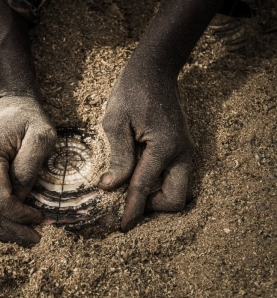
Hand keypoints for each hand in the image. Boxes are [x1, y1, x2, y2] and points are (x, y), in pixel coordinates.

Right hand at [0, 96, 55, 245]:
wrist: (11, 109)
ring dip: (0, 233)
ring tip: (24, 239)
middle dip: (13, 230)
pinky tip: (12, 229)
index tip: (41, 218)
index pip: (0, 200)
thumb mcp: (42, 137)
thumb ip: (30, 168)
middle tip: (36, 240)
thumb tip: (20, 199)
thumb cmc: (30, 121)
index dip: (21, 216)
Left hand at [99, 63, 193, 231]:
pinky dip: (160, 185)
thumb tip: (111, 187)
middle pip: (175, 200)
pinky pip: (175, 178)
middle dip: (153, 207)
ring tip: (131, 189)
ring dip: (158, 197)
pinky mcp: (181, 149)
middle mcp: (181, 153)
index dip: (132, 210)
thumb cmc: (132, 91)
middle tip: (129, 201)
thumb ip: (118, 157)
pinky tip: (139, 176)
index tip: (123, 227)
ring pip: (179, 191)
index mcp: (164, 147)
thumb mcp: (116, 122)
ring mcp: (185, 151)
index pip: (144, 188)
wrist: (155, 70)